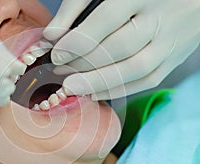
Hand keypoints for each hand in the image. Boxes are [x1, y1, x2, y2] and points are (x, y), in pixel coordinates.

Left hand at [44, 0, 199, 99]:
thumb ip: (77, 6)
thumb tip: (52, 34)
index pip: (107, 19)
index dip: (79, 40)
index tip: (57, 54)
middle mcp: (160, 18)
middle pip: (119, 47)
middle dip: (84, 64)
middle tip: (60, 73)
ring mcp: (171, 41)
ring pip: (134, 69)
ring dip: (99, 82)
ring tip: (73, 87)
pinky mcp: (174, 58)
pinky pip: (147, 80)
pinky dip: (119, 89)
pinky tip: (95, 92)